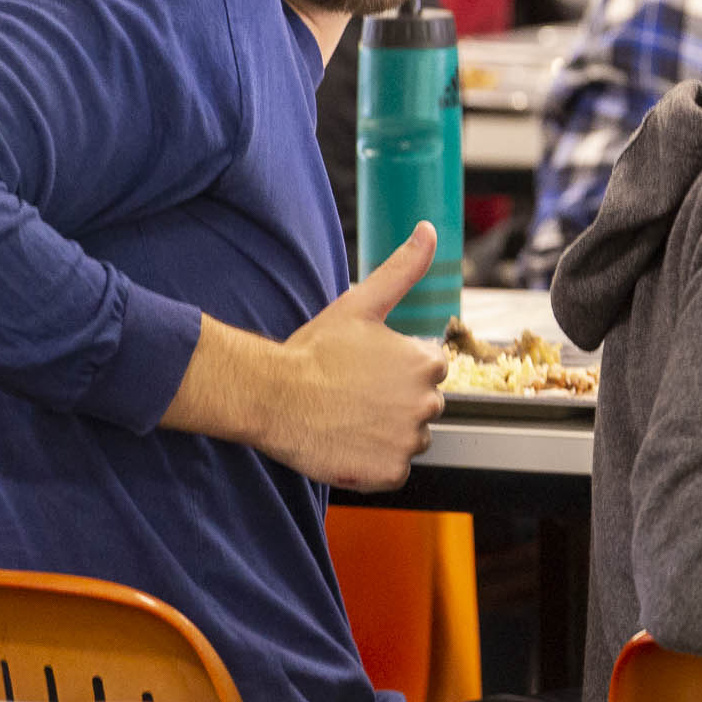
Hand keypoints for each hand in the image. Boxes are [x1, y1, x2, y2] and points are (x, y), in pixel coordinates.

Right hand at [263, 223, 448, 490]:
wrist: (272, 395)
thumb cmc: (314, 349)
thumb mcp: (362, 302)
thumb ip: (403, 268)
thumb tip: (429, 229)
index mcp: (426, 363)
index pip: (429, 372)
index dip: (396, 372)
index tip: (366, 371)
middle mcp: (427, 402)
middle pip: (422, 407)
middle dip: (395, 404)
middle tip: (352, 396)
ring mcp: (408, 440)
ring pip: (410, 439)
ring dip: (387, 435)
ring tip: (348, 419)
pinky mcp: (388, 472)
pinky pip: (394, 471)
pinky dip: (375, 465)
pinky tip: (348, 445)